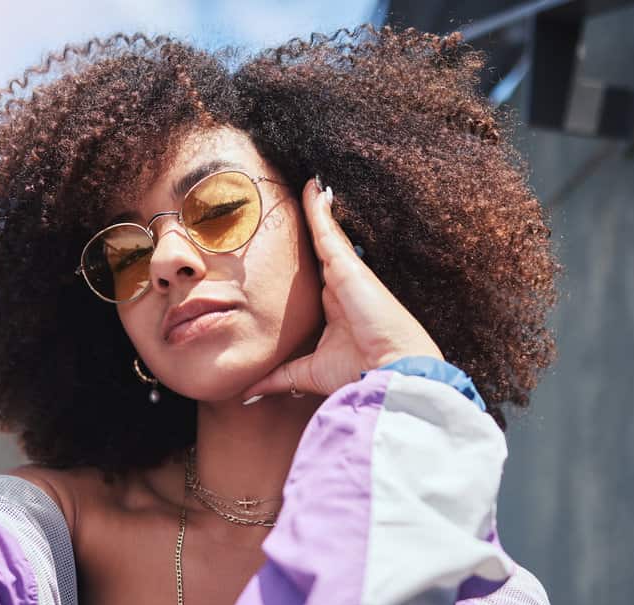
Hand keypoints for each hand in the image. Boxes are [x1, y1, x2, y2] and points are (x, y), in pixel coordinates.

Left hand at [242, 178, 442, 398]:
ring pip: (324, 233)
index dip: (303, 260)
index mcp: (334, 307)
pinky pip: (328, 229)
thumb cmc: (357, 373)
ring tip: (305, 182)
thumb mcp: (306, 373)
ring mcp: (346, 273)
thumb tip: (245, 393)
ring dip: (315, 209)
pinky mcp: (347, 266)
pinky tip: (312, 185)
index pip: (314, 275)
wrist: (389, 374)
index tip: (289, 246)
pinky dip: (318, 208)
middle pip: (320, 248)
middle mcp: (340, 286)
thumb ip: (277, 377)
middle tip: (295, 198)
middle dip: (312, 225)